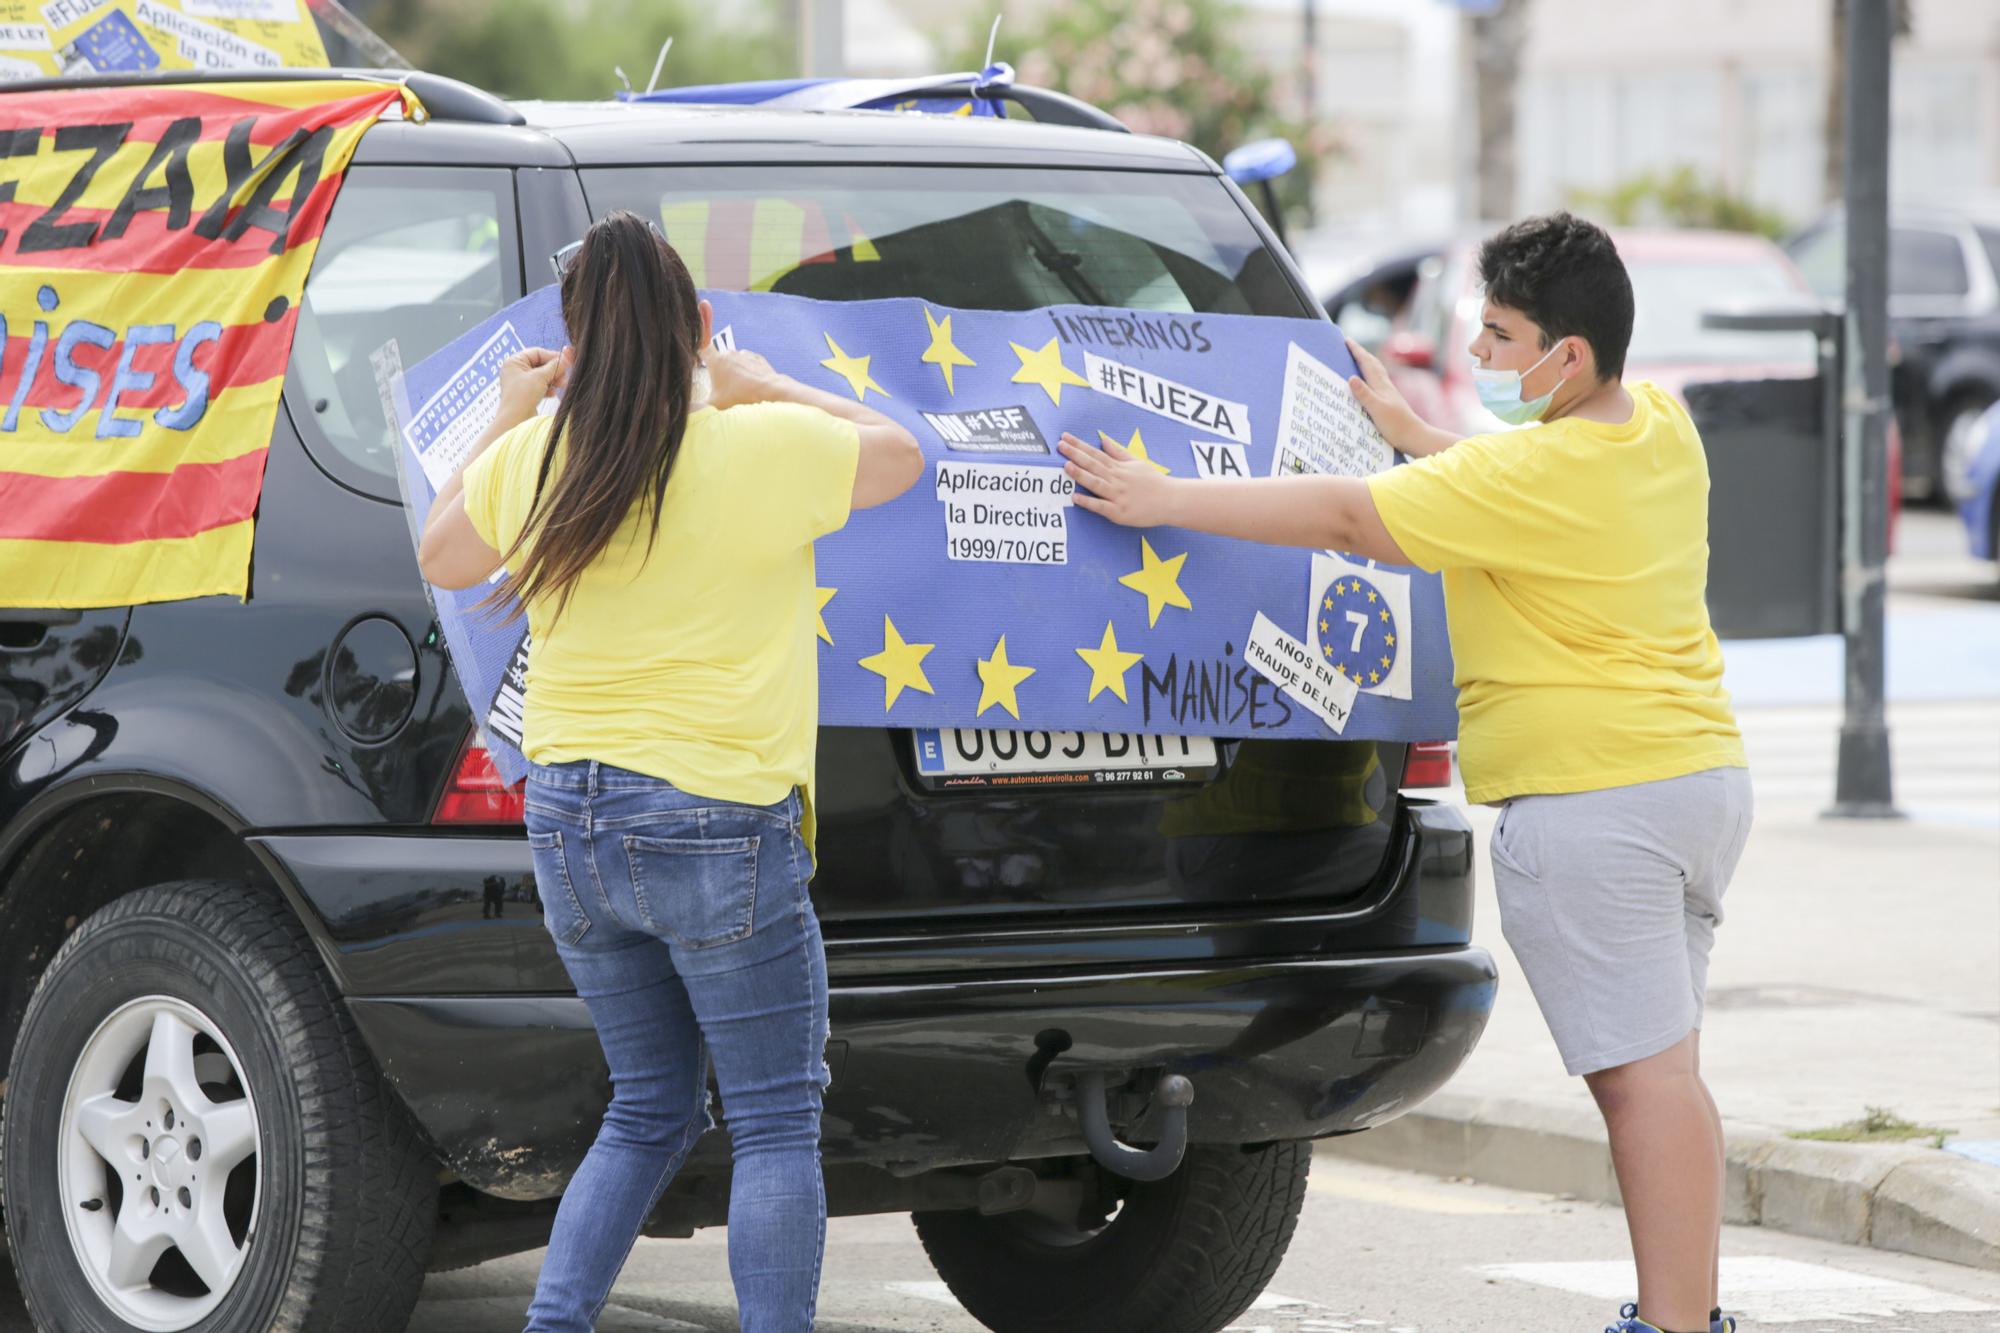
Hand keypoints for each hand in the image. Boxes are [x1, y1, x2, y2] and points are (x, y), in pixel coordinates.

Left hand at [494, 346, 567, 429]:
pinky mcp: (526, 393)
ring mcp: (521, 382)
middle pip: (541, 364)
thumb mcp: (540, 377)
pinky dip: (548, 388)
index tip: (567, 362)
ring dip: (553, 379)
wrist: (515, 421)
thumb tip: (568, 355)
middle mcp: (516, 370)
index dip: (553, 357)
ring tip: (561, 386)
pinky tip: (552, 394)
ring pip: (542, 375)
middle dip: (555, 370)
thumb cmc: (521, 397)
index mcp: (514, 361)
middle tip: (565, 377)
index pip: (537, 353)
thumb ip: (555, 365)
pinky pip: (541, 386)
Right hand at [703, 348, 787, 409]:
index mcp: (717, 361)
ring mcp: (746, 355)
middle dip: (720, 370)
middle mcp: (730, 354)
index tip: (699, 359)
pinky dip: (748, 372)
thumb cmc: (742, 397)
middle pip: (720, 358)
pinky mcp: (759, 360)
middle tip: (721, 386)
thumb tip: (691, 411)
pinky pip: (749, 364)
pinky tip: (750, 384)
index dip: (699, 352)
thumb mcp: (716, 405)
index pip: (703, 348)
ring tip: (738, 388)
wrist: (771, 392)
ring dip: (735, 371)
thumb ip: (700, 407)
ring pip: (735, 361)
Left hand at [1058, 431, 1180, 527]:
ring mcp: (1118, 496)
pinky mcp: (1119, 512)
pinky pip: (1101, 506)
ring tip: (1066, 466)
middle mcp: (1117, 479)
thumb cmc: (1153, 482)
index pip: (1096, 453)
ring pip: (1096, 483)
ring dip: (1081, 474)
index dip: (1079, 445)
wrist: (1171, 500)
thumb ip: (1118, 452)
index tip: (1065, 437)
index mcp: (1119, 467)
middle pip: (1093, 465)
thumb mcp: (1136, 462)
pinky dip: (1088, 502)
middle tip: (1060, 446)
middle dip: (1075, 455)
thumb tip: (1103, 440)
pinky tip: (1076, 498)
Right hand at [1345, 336, 1417, 437]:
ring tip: (1361, 359)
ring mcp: (1389, 394)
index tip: (1347, 340)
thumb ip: (1364, 394)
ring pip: (1377, 372)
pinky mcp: (1391, 402)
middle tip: (1351, 346)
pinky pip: (1378, 382)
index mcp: (1381, 386)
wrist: (1415, 436)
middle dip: (1362, 354)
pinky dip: (1372, 376)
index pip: (1367, 364)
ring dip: (1368, 363)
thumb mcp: (1377, 409)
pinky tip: (1372, 383)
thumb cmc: (1396, 425)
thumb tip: (1351, 377)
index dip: (1357, 351)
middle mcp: (1386, 387)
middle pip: (1373, 364)